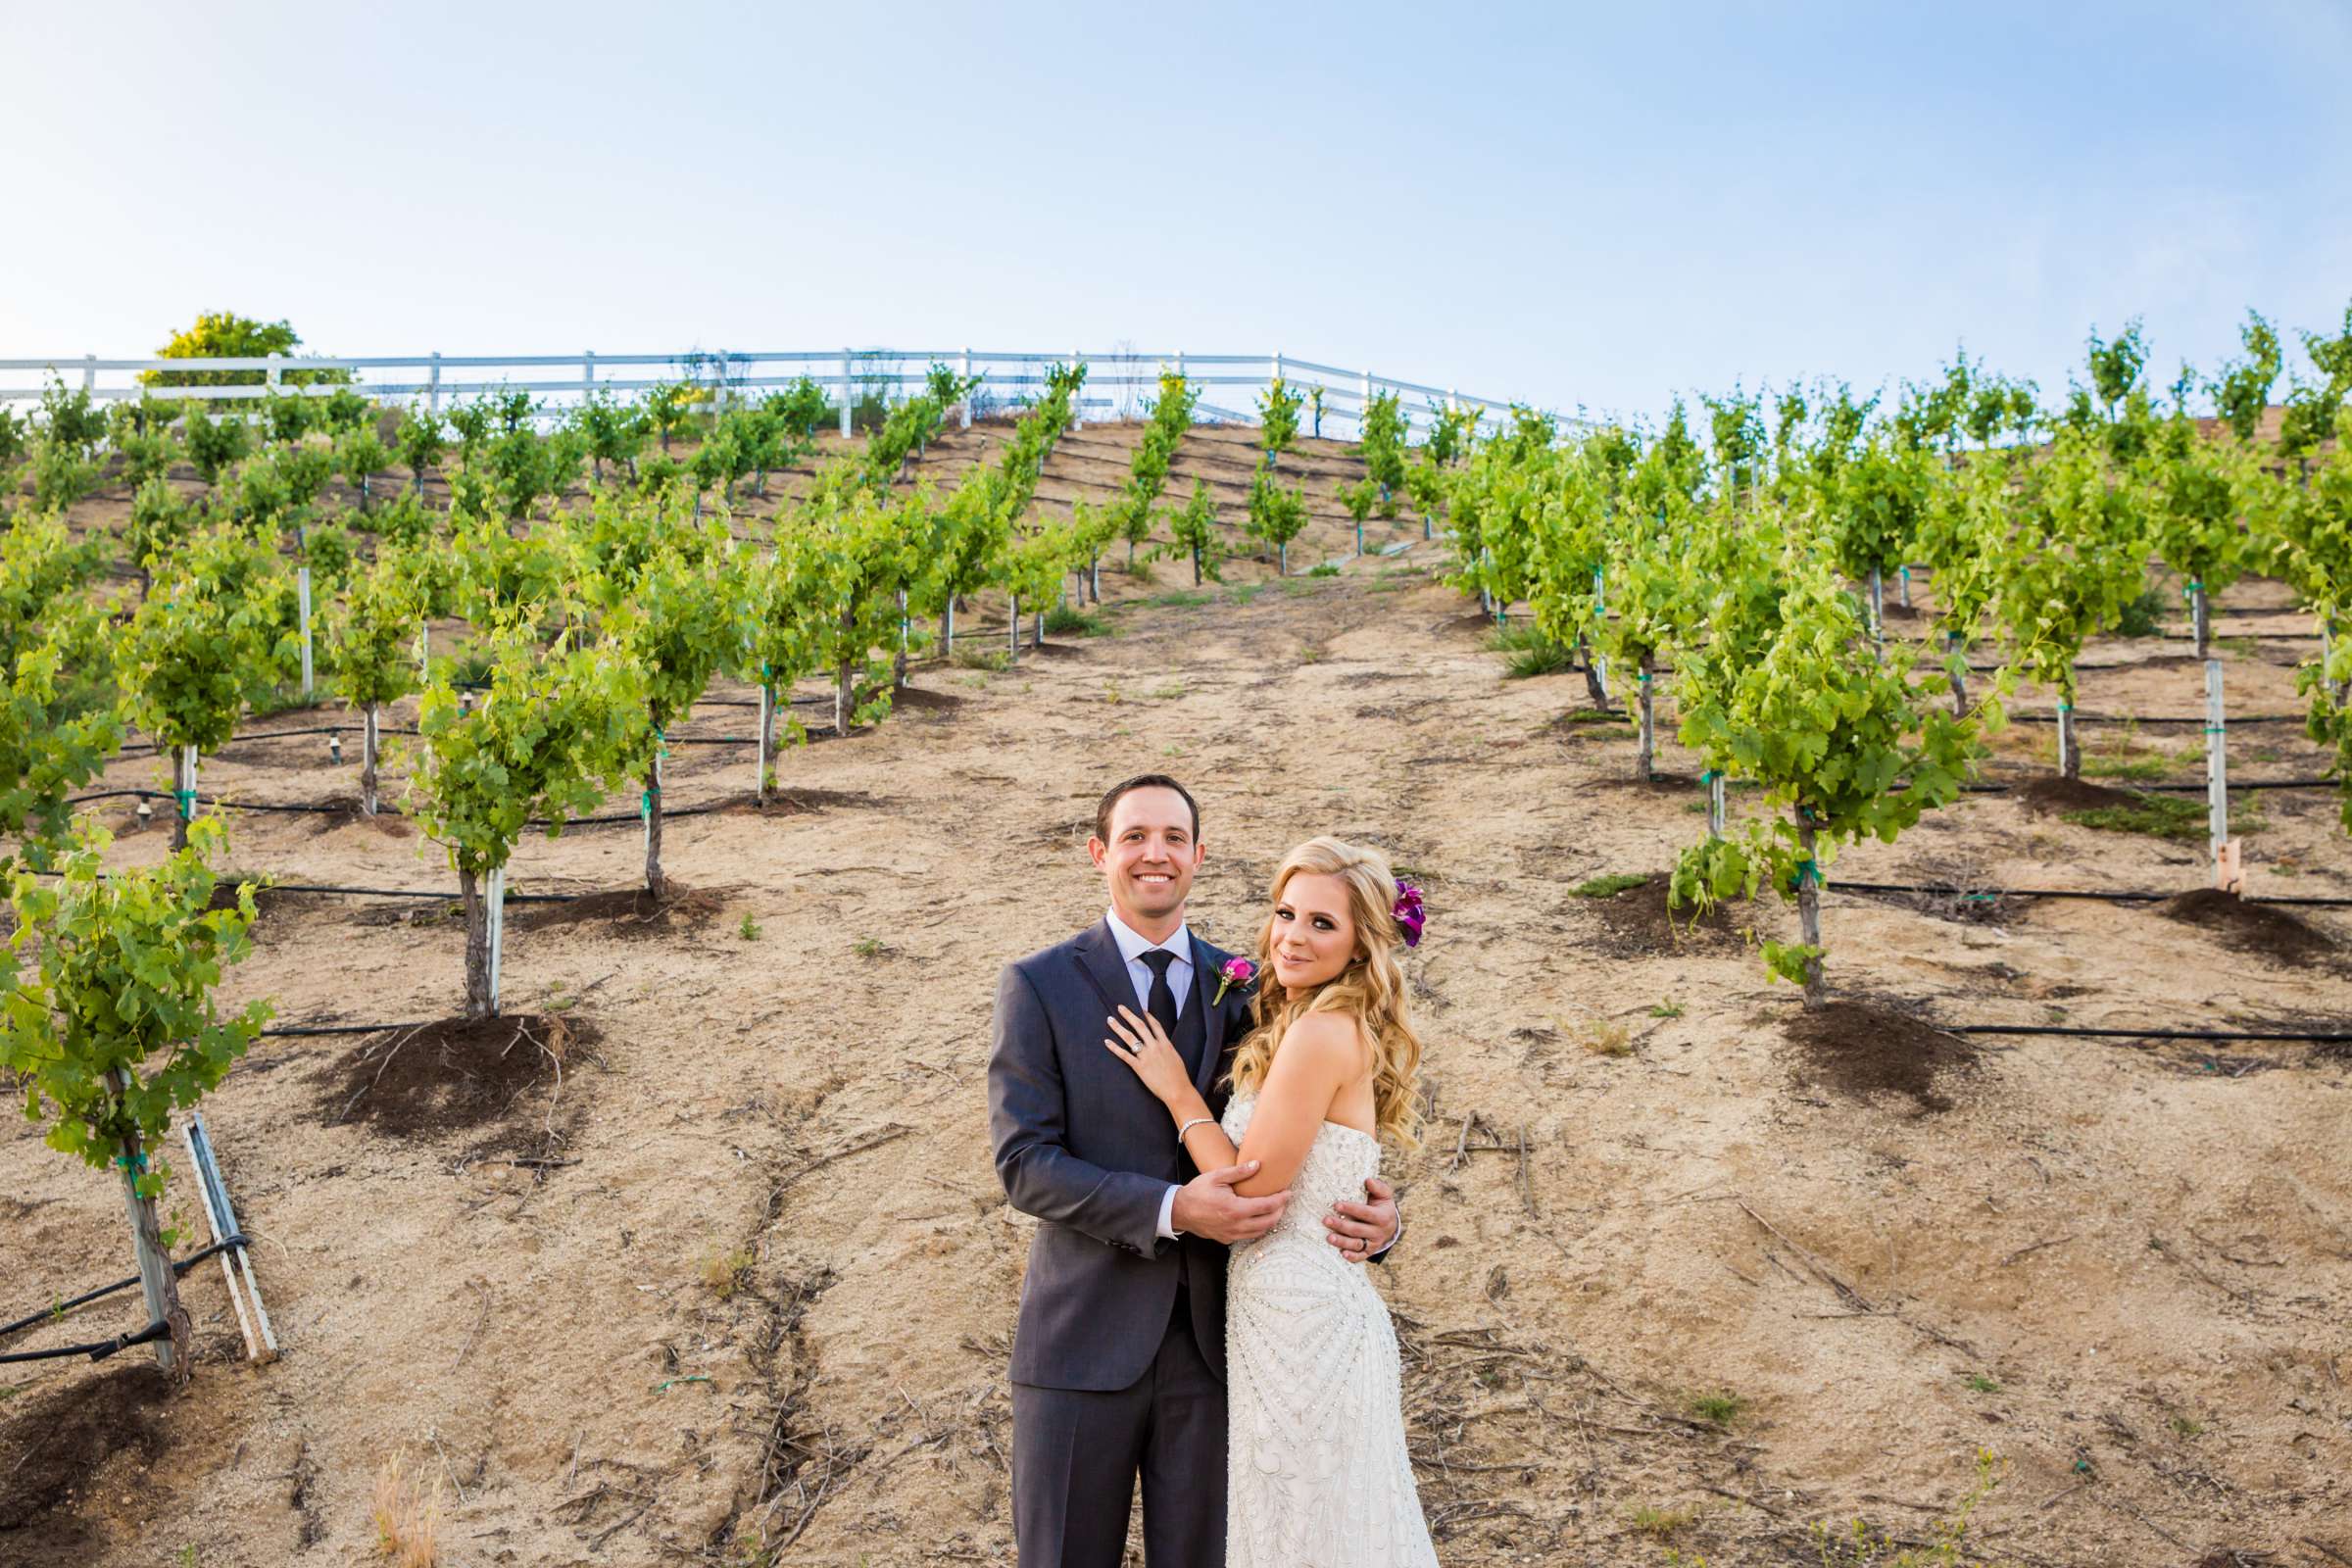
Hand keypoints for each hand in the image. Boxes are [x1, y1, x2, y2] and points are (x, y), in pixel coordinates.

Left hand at [1103, 1005, 1191, 1105]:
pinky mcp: (1139, 1067)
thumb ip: (1167, 1050)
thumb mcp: (1176, 1058)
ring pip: (1130, 1037)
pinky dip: (1115, 1048)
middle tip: (1120, 1007)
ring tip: (1110, 1019)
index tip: (1140, 1008)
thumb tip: (1163, 1046)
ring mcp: (1146, 1056)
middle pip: (1140, 1026)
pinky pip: (1124, 1055)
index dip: (1147, 1016)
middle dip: (1129, 1015)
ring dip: (1118, 1027)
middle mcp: (1155, 1047)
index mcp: (1166, 1044)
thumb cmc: (1179, 1077)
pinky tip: (1107, 1042)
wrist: (1178, 1090)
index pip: (1155, 1025)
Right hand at [1172, 1162, 1289, 1244]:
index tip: (1288, 1192)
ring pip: (1260, 1232)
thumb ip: (1238, 1172)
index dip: (1281, 1200)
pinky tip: (1259, 1217)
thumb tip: (1258, 1165)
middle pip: (1268, 1222)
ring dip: (1271, 1221)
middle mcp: (1236, 1225)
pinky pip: (1249, 1236)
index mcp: (1235, 1209)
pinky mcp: (1227, 1239)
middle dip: (1280, 1211)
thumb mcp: (1216, 1177)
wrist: (1179, 1211)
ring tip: (1275, 1209)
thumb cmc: (1197, 1191)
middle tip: (1284, 1200)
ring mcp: (1231, 1234)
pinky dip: (1258, 1227)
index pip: (1266, 1206)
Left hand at [1324, 1175, 1397, 1264]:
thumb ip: (1378, 1187)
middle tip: (1326, 1220)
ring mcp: (1373, 1243)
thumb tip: (1368, 1180)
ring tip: (1329, 1237)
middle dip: (1341, 1225)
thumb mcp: (1384, 1195)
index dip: (1352, 1209)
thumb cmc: (1381, 1205)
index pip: (1366, 1213)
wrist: (1390, 1224)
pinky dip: (1352, 1257)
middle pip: (1358, 1230)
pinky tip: (1342, 1254)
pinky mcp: (1369, 1252)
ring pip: (1357, 1244)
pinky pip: (1360, 1256)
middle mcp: (1378, 1232)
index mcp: (1383, 1217)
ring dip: (1342, 1242)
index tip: (1336, 1205)